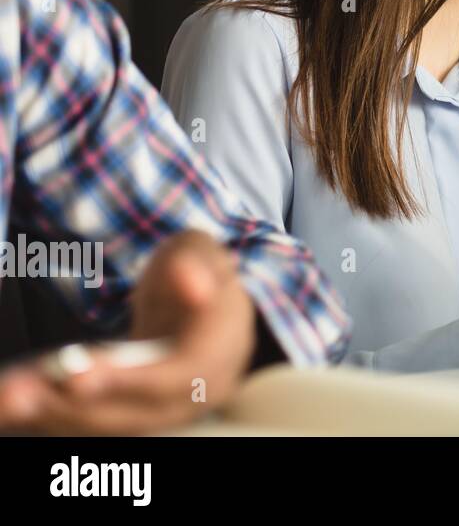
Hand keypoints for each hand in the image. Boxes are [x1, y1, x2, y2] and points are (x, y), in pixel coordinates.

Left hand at [0, 231, 257, 433]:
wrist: (206, 307)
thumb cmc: (200, 273)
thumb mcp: (203, 252)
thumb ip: (199, 262)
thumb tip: (194, 285)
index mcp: (221, 354)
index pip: (177, 378)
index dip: (130, 381)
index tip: (79, 374)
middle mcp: (197, 393)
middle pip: (136, 413)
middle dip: (77, 405)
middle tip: (22, 391)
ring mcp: (165, 409)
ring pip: (110, 423)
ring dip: (57, 413)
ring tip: (10, 395)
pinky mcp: (134, 412)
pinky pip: (96, 420)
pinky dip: (56, 414)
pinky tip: (16, 402)